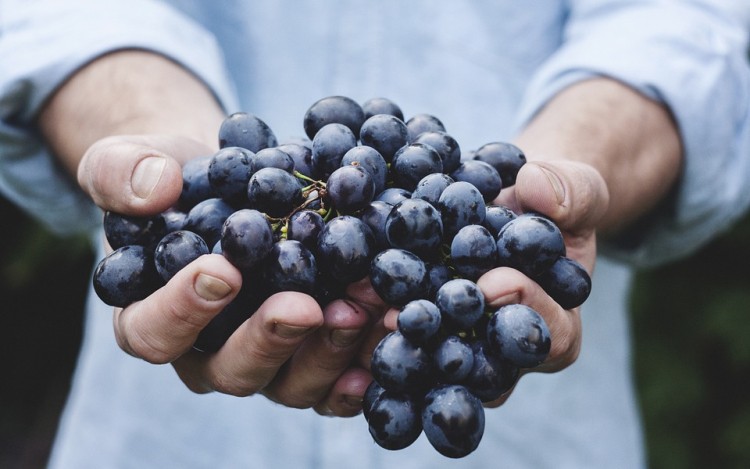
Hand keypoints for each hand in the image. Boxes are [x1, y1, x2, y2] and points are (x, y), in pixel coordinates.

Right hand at [78, 134, 388, 415]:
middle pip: (231, 370)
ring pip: (292, 382)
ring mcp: (266, 360)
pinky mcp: (311, 355)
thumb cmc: (173, 179)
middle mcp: (208, 353)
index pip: (153, 332)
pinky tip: (391, 333)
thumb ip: (122, 172)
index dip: (182, 310)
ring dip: (330, 350)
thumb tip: (155, 188)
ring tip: (364, 307)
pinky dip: (365, 362)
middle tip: (305, 306)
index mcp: (151, 317)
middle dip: (270, 339)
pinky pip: (337, 378)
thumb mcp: (130, 160)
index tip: (222, 270)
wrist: (231, 184)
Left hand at [372, 159, 608, 406]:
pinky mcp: (418, 334)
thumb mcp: (575, 189)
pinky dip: (366, 323)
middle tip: (408, 315)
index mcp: (556, 327)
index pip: (550, 334)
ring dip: (394, 339)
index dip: (526, 310)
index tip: (496, 282)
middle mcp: (504, 354)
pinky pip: (395, 339)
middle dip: (445, 338)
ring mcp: (457, 349)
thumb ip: (571, 192)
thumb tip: (539, 189)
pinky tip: (339, 303)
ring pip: (429, 361)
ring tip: (362, 310)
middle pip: (480, 363)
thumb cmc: (549, 203)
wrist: (507, 205)